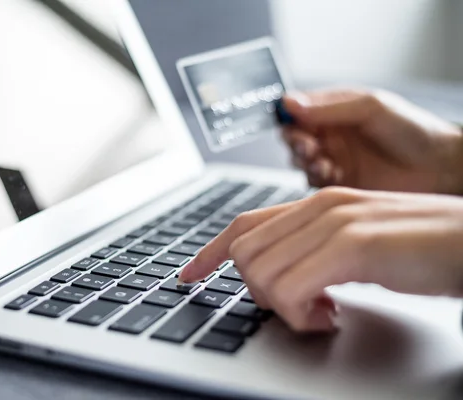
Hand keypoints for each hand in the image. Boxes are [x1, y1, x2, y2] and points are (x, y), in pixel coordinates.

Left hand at [178, 187, 462, 332]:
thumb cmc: (422, 248)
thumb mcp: (356, 246)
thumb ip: (315, 252)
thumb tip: (280, 279)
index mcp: (317, 203)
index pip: (243, 224)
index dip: (209, 253)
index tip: (188, 276)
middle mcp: (320, 206)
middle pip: (245, 253)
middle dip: (257, 290)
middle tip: (296, 306)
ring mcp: (335, 223)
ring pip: (261, 272)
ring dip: (282, 305)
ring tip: (321, 312)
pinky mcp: (354, 246)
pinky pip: (291, 290)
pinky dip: (299, 314)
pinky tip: (329, 316)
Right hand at [282, 89, 462, 194]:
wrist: (439, 168)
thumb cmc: (413, 131)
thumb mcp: (370, 107)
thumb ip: (328, 107)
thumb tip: (290, 102)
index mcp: (335, 110)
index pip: (298, 110)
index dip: (289, 115)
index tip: (292, 120)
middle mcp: (331, 135)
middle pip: (294, 136)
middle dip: (295, 140)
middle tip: (308, 144)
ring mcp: (334, 160)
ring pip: (300, 160)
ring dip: (304, 160)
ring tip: (321, 159)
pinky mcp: (338, 184)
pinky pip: (313, 182)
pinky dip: (316, 177)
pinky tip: (331, 173)